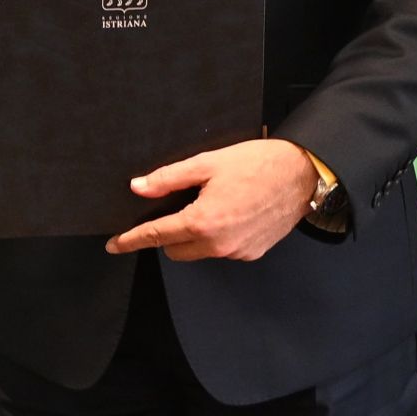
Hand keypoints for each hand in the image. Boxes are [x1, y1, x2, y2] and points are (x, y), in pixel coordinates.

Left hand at [105, 138, 317, 261]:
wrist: (302, 175)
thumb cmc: (257, 164)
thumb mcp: (207, 163)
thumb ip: (168, 178)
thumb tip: (138, 187)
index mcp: (203, 222)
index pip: (156, 236)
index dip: (131, 240)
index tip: (114, 245)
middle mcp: (219, 244)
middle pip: (175, 249)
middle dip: (167, 233)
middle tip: (177, 206)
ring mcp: (237, 252)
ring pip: (198, 252)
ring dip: (193, 236)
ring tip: (210, 204)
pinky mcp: (252, 252)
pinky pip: (222, 250)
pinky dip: (216, 237)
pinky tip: (229, 213)